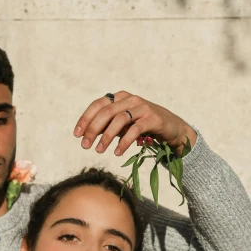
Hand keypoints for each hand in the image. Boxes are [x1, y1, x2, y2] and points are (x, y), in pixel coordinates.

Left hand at [73, 92, 196, 156]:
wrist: (174, 130)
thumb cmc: (146, 127)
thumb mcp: (124, 124)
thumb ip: (108, 125)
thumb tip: (88, 134)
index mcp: (121, 97)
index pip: (98, 104)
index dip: (85, 118)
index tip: (76, 134)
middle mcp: (131, 99)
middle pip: (106, 112)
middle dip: (93, 129)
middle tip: (85, 145)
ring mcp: (143, 108)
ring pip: (119, 119)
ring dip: (106, 136)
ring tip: (99, 150)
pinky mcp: (153, 118)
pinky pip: (134, 130)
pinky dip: (124, 142)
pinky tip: (118, 152)